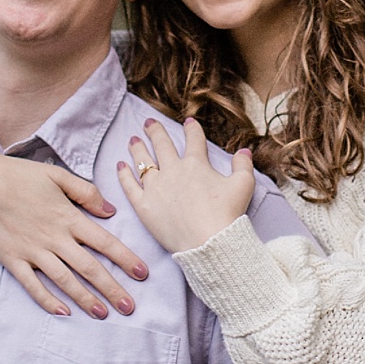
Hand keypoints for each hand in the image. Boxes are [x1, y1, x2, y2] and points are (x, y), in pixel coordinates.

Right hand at [0, 131, 148, 319]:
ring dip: (85, 299)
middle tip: (129, 307)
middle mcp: (53, 238)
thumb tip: (110, 211)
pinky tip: (63, 313)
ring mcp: (32, 251)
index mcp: (68, 217)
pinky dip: (48, 300)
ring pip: (65, 281)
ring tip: (103, 314)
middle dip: (112, 289)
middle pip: (89, 268)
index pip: (104, 242)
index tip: (142, 274)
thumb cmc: (19, 175)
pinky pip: (32, 285)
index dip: (125, 259)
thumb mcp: (57, 175)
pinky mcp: (12, 260)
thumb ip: (86, 192)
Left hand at [116, 117, 255, 255]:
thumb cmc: (228, 215)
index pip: (193, 139)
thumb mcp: (244, 185)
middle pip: (161, 144)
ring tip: (133, 140)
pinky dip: (124, 174)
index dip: (191, 128)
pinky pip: (130, 186)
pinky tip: (120, 166)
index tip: (188, 122)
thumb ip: (243, 165)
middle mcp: (173, 170)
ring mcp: (156, 187)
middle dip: (155, 131)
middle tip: (148, 122)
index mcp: (196, 163)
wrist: (208, 242)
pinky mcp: (144, 206)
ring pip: (143, 161)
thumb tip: (244, 150)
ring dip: (137, 148)